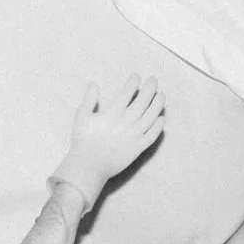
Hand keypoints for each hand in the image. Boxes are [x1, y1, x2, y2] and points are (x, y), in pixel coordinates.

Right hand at [49, 74, 164, 212]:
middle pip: (142, 102)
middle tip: (154, 80)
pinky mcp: (138, 148)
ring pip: (150, 117)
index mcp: (111, 114)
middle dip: (150, 89)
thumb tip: (93, 84)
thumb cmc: (83, 141)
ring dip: (158, 104)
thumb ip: (89, 100)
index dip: (133, 83)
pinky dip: (158, 127)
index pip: (126, 93)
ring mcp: (133, 136)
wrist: (89, 166)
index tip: (137, 76)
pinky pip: (152, 136)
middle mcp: (125, 123)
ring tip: (161, 95)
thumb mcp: (81, 117)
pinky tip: (161, 118)